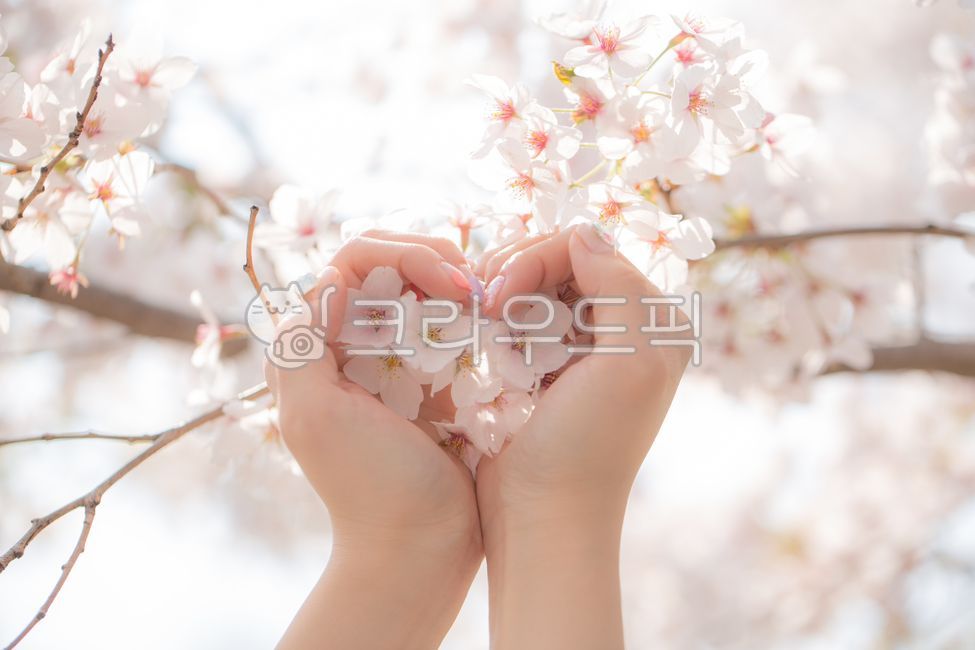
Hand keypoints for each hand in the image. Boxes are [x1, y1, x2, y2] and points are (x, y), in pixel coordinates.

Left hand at [267, 231, 481, 649]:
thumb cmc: (369, 487)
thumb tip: (326, 279)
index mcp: (317, 349)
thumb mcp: (316, 417)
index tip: (447, 285)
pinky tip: (495, 327)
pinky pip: (452, 329)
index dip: (401, 256)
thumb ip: (301, 347)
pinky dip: (474, 318)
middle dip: (434, 261)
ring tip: (488, 303)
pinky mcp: (435, 382)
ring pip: (425, 292)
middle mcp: (353, 348)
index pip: (351, 264)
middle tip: (474, 288)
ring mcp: (397, 364)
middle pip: (391, 268)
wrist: (419, 549)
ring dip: (458, 286)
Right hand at [474, 223, 692, 648]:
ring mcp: (580, 347)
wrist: (542, 517)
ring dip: (500, 292)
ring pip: (535, 283)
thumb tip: (585, 232)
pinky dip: (495, 317)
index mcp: (653, 324)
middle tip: (483, 305)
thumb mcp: (627, 365)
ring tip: (478, 320)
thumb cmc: (587, 448)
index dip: (538, 258)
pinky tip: (480, 334)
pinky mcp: (544, 366)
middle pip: (560, 260)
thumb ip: (622, 290)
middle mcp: (621, 328)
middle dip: (515, 270)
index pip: (590, 249)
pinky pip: (518, 316)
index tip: (500, 297)